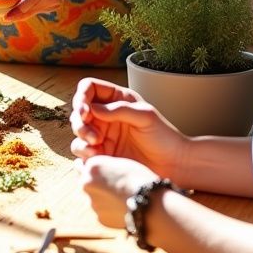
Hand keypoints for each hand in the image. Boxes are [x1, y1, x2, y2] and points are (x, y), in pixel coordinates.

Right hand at [70, 79, 186, 179]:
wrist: (174, 163)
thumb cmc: (165, 136)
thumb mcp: (145, 116)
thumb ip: (119, 110)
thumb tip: (92, 108)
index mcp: (117, 99)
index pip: (89, 88)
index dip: (81, 97)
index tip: (85, 111)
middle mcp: (107, 115)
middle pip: (79, 111)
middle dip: (80, 122)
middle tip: (93, 135)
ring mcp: (103, 135)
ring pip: (78, 132)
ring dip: (81, 138)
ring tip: (97, 147)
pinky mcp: (103, 154)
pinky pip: (83, 151)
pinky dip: (85, 153)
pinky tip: (97, 156)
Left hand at [79, 155, 154, 227]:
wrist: (148, 202)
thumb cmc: (139, 178)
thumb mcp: (120, 163)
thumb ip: (105, 168)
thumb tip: (99, 175)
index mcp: (92, 167)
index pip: (84, 165)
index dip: (94, 170)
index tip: (100, 172)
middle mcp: (86, 184)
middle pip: (87, 183)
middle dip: (96, 185)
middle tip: (113, 187)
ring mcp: (92, 203)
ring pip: (96, 199)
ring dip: (104, 199)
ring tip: (122, 198)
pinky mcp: (100, 218)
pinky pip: (103, 213)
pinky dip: (110, 211)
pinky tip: (123, 208)